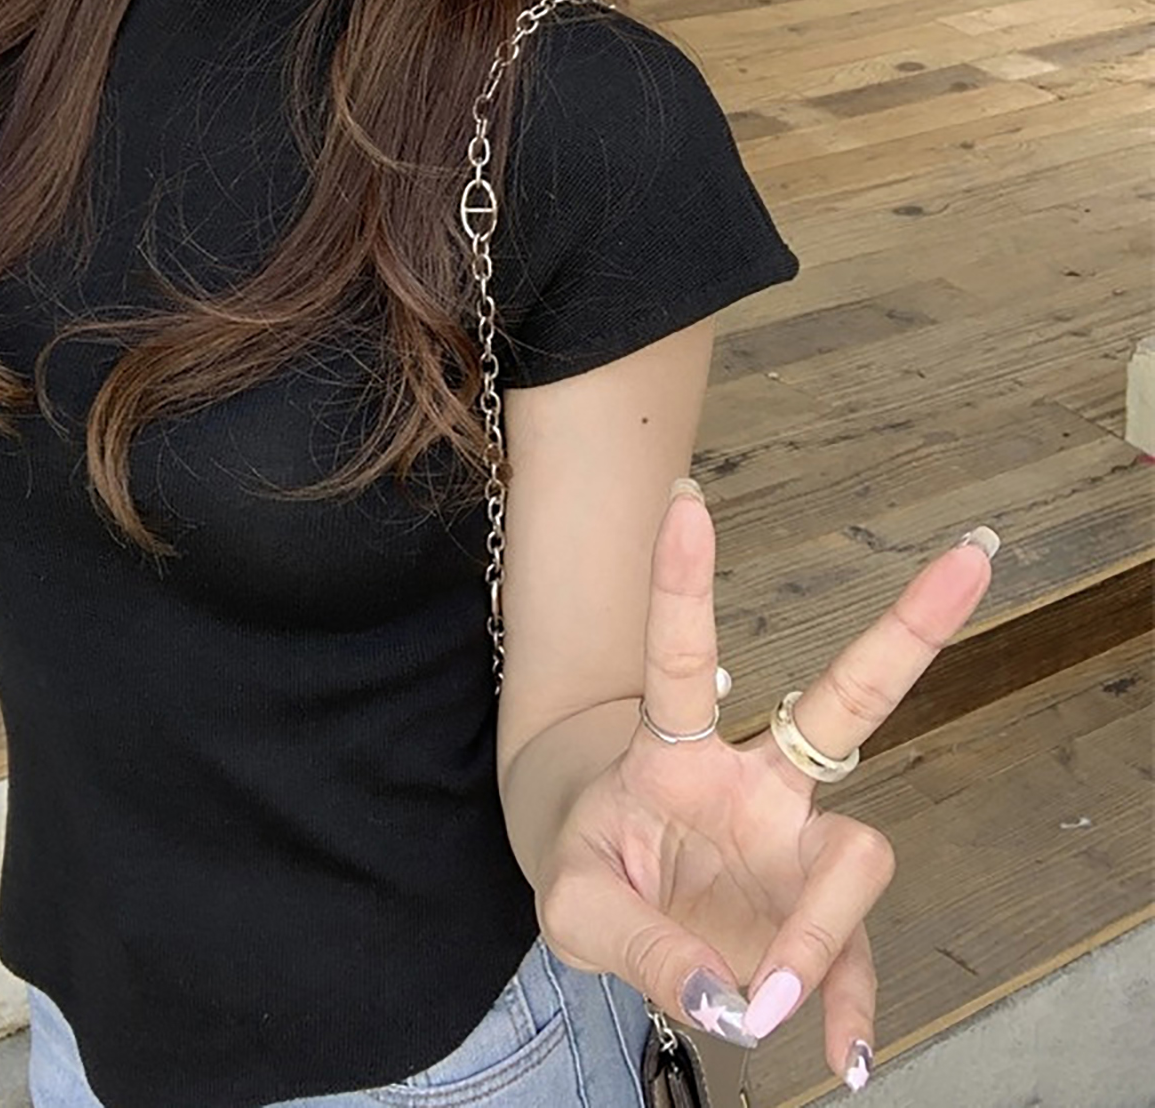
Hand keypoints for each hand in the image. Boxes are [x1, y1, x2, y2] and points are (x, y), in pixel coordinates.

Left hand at [532, 482, 992, 1091]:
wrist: (609, 902)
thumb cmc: (590, 868)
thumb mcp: (573, 906)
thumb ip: (636, 943)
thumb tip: (732, 999)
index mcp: (676, 751)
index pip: (679, 656)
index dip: (682, 581)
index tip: (685, 496)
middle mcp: (755, 782)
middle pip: (847, 700)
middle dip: (910, 629)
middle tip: (974, 554)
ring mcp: (794, 846)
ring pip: (858, 858)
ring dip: (820, 936)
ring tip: (767, 1007)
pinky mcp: (811, 916)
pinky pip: (853, 962)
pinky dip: (848, 1009)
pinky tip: (841, 1055)